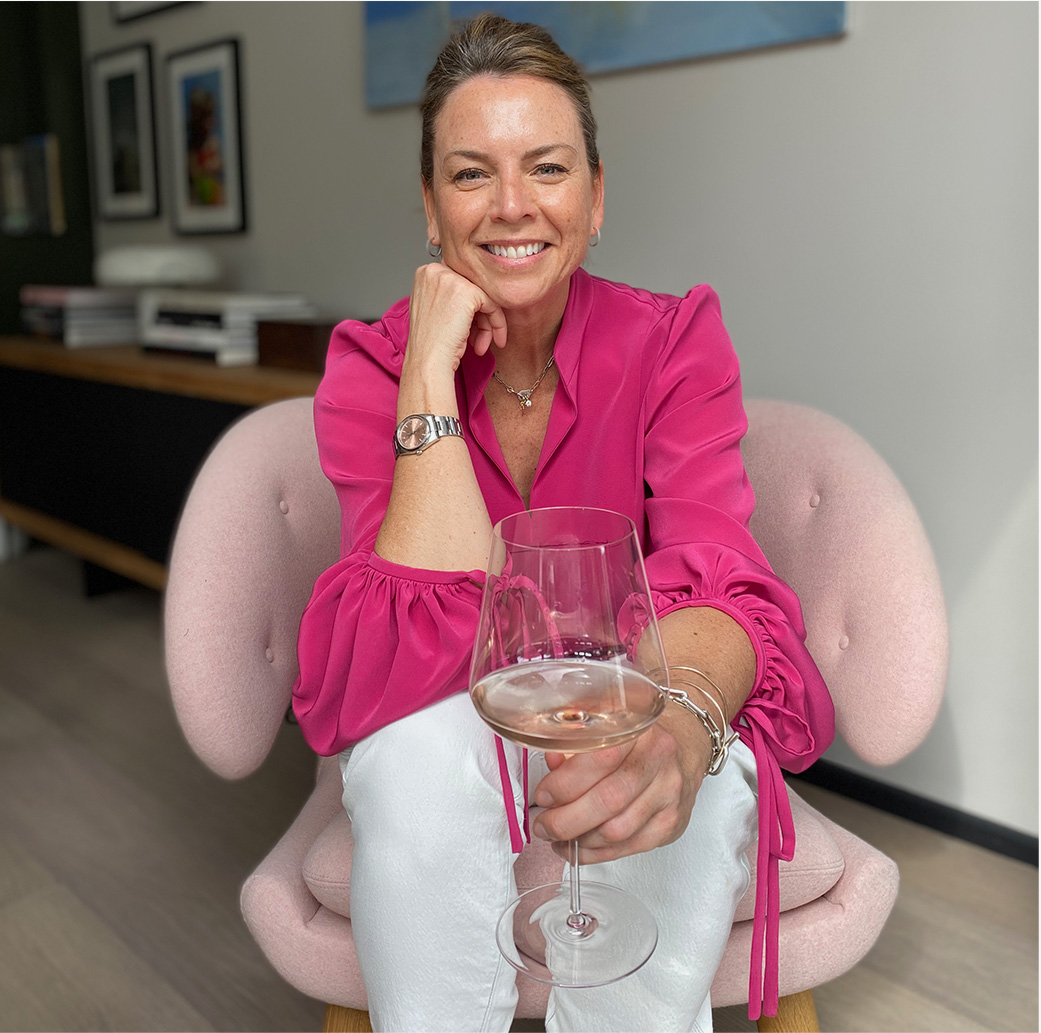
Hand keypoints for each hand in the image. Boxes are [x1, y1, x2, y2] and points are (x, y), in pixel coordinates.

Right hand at [405, 262, 506, 382]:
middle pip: (472, 288)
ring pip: (484, 296)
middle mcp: (435, 271)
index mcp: (425, 273)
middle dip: (479, 316)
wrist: (428, 362)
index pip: (459, 282)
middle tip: (478, 339)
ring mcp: (451, 279)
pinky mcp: (467, 292)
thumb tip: (476, 295)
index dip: (469, 307)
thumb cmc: (430, 344)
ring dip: (487, 324)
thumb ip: (450, 295)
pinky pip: (492, 304)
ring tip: (481, 344)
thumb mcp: (436, 310)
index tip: (471, 328)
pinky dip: (496, 324)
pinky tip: (491, 341)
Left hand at [531, 710, 713, 863]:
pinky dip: (597, 853)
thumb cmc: (636, 742)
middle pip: (608, 801)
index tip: (543, 795)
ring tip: (558, 838)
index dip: (566, 783)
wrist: (681, 752)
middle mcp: (659, 761)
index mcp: (639, 730)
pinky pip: (628, 848)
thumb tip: (551, 763)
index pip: (600, 759)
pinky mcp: (671, 823)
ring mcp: (669, 795)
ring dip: (580, 841)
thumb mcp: (607, 730)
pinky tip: (579, 848)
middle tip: (544, 826)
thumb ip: (575, 745)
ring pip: (617, 831)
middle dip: (566, 820)